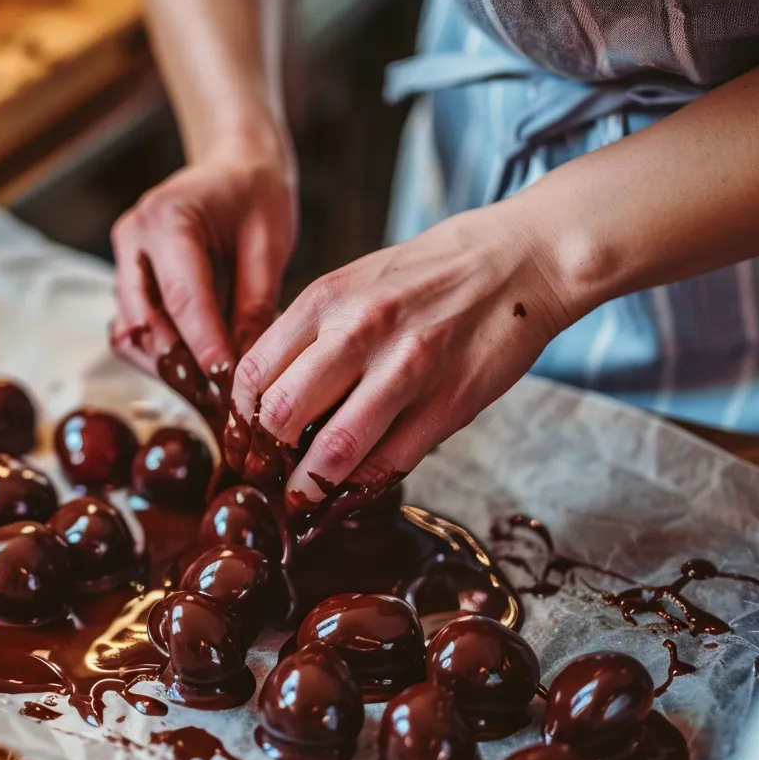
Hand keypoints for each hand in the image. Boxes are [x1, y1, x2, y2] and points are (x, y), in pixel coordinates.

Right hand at [110, 133, 297, 374]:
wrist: (234, 167)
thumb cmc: (256, 197)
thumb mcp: (269, 244)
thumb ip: (254, 304)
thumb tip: (246, 365)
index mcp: (168, 218)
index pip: (182, 297)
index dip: (205, 346)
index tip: (229, 385)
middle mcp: (133, 238)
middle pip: (146, 322)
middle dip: (183, 365)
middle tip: (222, 398)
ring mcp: (124, 260)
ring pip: (131, 334)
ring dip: (167, 367)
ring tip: (209, 391)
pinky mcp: (127, 280)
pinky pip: (133, 331)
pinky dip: (160, 356)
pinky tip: (195, 371)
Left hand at [231, 201, 576, 504]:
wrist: (517, 259)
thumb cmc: (428, 275)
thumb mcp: (353, 283)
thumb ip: (310, 333)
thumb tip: (270, 396)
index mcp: (325, 300)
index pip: (253, 373)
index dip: (241, 420)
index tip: (246, 441)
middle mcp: (359, 332)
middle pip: (282, 414)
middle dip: (269, 457)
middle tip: (271, 474)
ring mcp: (406, 370)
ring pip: (334, 450)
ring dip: (310, 487)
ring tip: (303, 500)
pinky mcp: (448, 404)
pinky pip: (390, 463)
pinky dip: (362, 487)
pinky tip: (352, 491)